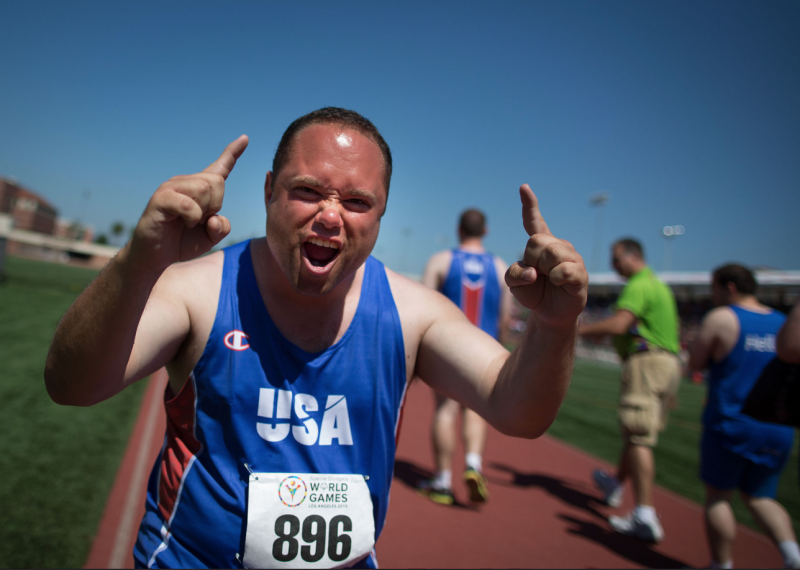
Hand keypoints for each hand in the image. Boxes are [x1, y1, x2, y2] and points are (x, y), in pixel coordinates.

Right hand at [129, 135, 248, 273]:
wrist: (155, 256)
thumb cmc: (181, 242)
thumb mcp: (210, 237)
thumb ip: (221, 227)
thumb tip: (215, 218)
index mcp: (199, 188)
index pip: (219, 167)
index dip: (233, 153)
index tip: (245, 138)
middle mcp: (184, 182)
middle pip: (216, 181)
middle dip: (216, 204)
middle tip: (200, 219)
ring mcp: (170, 188)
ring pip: (204, 188)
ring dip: (203, 212)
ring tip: (189, 222)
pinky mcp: (160, 199)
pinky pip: (188, 203)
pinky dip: (192, 217)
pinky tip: (185, 223)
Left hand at [505, 184, 587, 326]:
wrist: (548, 314)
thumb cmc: (533, 293)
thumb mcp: (514, 284)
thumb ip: (513, 274)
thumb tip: (532, 272)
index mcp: (541, 245)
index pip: (534, 221)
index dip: (529, 205)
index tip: (523, 187)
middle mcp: (558, 246)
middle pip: (536, 241)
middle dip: (530, 259)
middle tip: (536, 274)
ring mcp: (571, 258)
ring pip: (550, 253)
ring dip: (543, 270)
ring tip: (548, 280)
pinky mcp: (580, 273)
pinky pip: (564, 270)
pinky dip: (556, 278)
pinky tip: (558, 283)